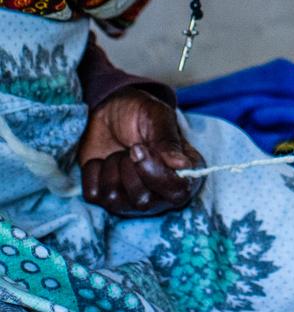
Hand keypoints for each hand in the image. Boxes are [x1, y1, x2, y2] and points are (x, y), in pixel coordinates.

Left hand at [77, 89, 202, 215]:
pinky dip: (93, 172)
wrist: (111, 110)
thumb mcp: (157, 117)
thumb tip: (182, 165)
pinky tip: (102, 160)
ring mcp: (130, 198)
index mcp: (182, 173)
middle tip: (131, 147)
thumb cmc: (141, 113)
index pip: (177, 192)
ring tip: (118, 152)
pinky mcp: (104, 196)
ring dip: (111, 168)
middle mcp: (159, 193)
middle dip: (129, 169)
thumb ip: (168, 141)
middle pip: (143, 201)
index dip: (156, 175)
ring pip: (115, 200)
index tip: (138, 149)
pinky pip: (93, 195)